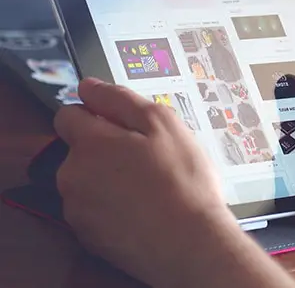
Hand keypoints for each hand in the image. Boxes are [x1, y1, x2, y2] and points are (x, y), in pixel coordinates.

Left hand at [54, 79, 271, 287]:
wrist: (189, 243)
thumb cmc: (182, 181)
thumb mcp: (163, 124)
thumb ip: (120, 100)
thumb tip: (89, 87)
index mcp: (89, 143)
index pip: (67, 114)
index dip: (96, 113)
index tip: (124, 124)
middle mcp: (72, 175)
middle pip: (79, 148)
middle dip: (107, 147)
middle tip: (149, 155)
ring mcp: (77, 208)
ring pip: (87, 179)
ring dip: (109, 176)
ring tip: (150, 184)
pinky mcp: (87, 235)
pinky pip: (94, 208)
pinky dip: (112, 204)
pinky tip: (143, 207)